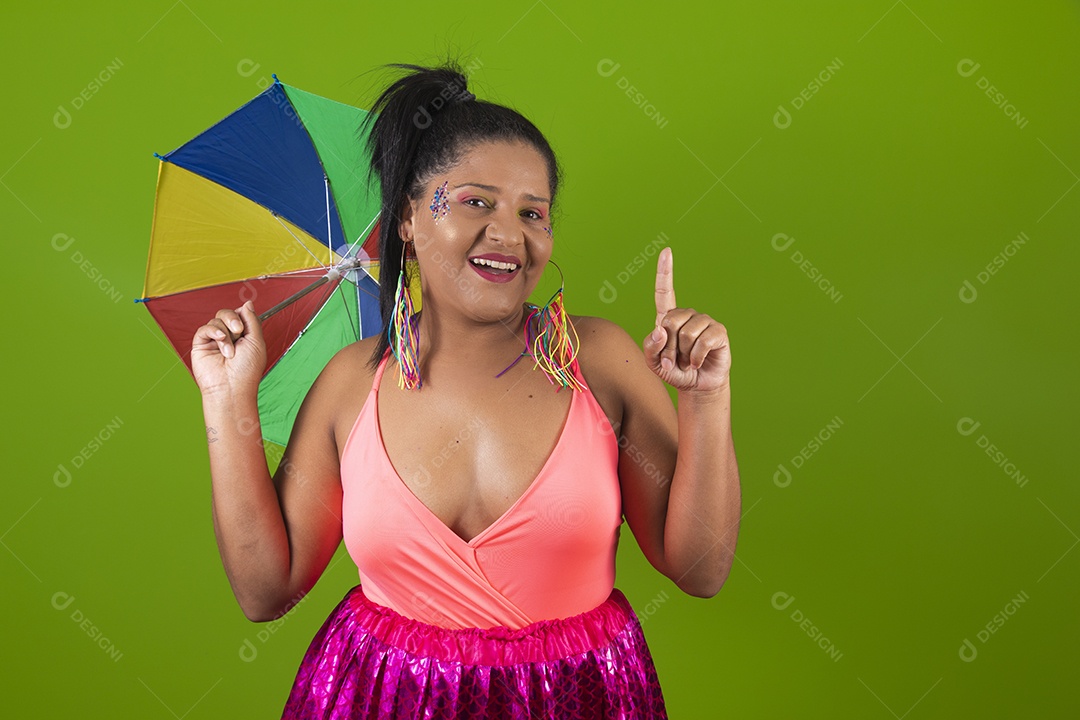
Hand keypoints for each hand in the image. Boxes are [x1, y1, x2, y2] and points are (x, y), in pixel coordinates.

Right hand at [191, 300, 266, 396]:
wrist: (231, 387)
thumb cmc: (246, 370)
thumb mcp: (256, 341)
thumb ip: (252, 320)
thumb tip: (247, 303)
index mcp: (243, 336)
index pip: (240, 315)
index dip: (242, 315)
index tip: (245, 325)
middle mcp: (229, 337)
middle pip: (227, 313)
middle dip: (233, 319)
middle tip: (238, 331)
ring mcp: (214, 340)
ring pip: (217, 319)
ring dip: (226, 334)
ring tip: (229, 352)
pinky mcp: (201, 344)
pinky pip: (205, 328)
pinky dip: (213, 331)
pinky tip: (220, 341)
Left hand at [642, 247, 731, 393]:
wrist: (696, 385)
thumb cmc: (674, 371)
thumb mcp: (654, 363)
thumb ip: (650, 347)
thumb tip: (659, 330)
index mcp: (668, 318)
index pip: (664, 292)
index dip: (665, 272)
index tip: (666, 251)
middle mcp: (687, 315)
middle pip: (670, 321)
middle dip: (668, 347)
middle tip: (672, 361)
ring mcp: (704, 322)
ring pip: (687, 333)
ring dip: (682, 354)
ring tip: (686, 362)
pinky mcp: (718, 332)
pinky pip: (703, 341)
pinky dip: (696, 358)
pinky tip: (697, 363)